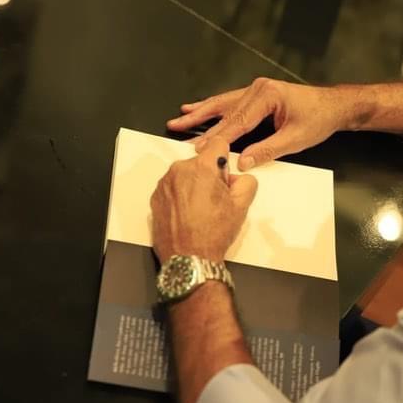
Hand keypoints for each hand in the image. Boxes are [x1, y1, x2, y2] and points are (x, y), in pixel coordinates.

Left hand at [150, 136, 257, 263]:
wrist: (189, 259)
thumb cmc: (212, 234)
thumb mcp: (241, 206)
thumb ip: (247, 181)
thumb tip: (240, 178)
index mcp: (202, 168)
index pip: (217, 143)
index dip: (225, 158)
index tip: (224, 174)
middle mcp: (179, 171)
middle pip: (200, 161)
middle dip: (209, 175)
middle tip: (215, 199)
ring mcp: (164, 184)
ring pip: (185, 175)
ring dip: (193, 185)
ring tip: (201, 210)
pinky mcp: (155, 198)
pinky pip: (172, 188)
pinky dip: (180, 197)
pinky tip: (188, 215)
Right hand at [166, 77, 348, 170]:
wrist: (334, 106)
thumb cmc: (318, 119)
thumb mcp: (295, 139)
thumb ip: (267, 150)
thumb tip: (242, 162)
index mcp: (267, 95)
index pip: (237, 121)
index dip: (217, 137)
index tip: (200, 148)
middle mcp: (258, 89)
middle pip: (225, 110)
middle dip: (201, 122)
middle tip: (177, 130)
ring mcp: (257, 89)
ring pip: (224, 104)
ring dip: (201, 112)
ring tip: (180, 118)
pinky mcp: (257, 94)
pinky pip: (231, 102)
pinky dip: (214, 107)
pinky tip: (198, 107)